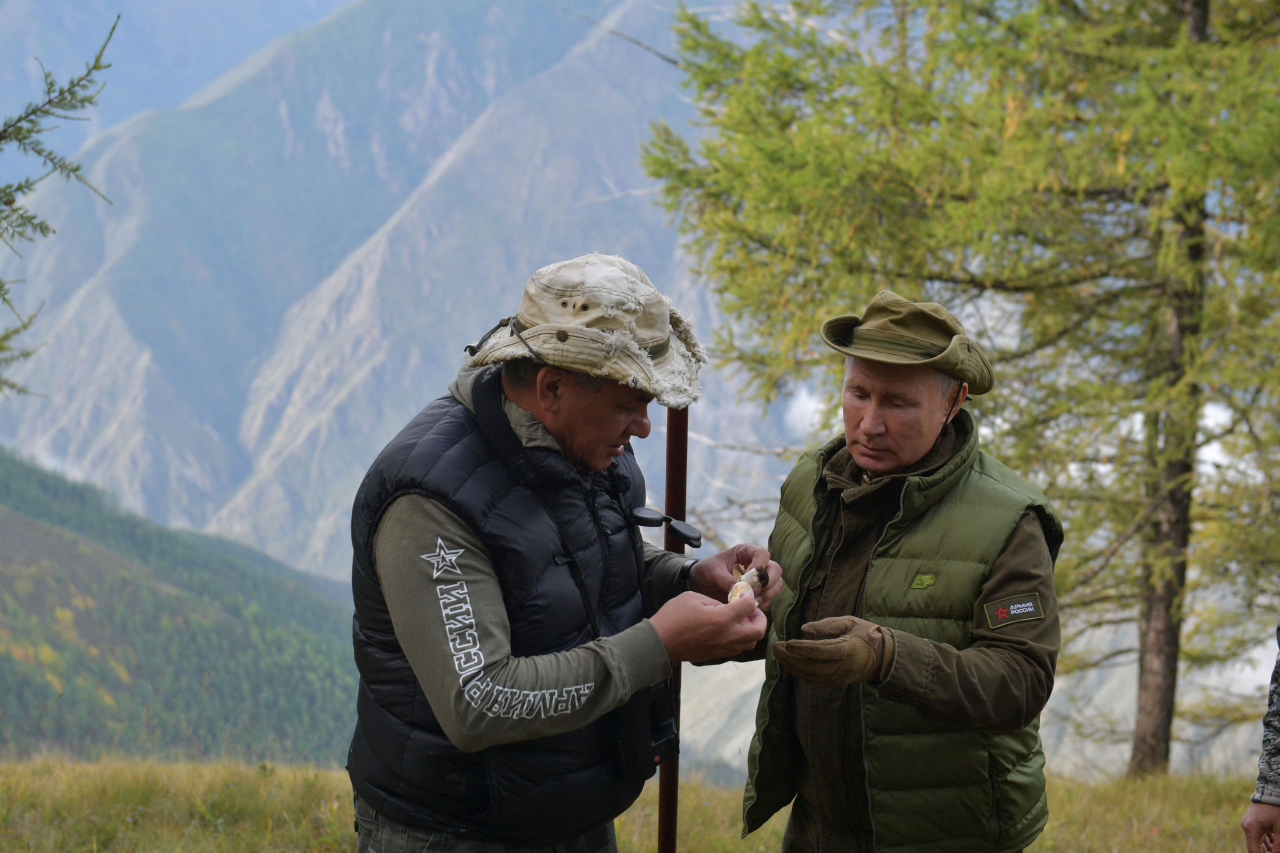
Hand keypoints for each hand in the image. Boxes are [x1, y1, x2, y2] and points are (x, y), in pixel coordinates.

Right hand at [649, 591, 766, 663]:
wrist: (660, 641)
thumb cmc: (674, 616)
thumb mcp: (694, 597)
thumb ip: (716, 601)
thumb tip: (729, 606)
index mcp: (722, 619)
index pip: (750, 606)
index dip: (749, 597)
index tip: (743, 594)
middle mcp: (727, 636)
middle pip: (758, 630)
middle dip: (759, 618)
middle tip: (750, 610)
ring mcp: (723, 648)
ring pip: (750, 642)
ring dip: (751, 630)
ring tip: (741, 620)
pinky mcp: (717, 655)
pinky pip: (738, 648)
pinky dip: (741, 638)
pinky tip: (730, 629)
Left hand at [689, 543, 782, 609]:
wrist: (701, 584)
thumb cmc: (706, 571)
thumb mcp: (712, 572)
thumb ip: (725, 579)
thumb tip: (740, 590)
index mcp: (745, 552)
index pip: (762, 554)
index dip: (759, 566)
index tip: (748, 578)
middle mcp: (756, 564)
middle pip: (775, 569)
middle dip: (768, 582)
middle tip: (754, 592)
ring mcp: (759, 579)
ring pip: (776, 584)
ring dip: (767, 594)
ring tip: (752, 602)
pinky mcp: (758, 593)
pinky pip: (769, 599)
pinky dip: (763, 604)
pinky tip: (750, 608)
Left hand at [772, 615, 889, 687]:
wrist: (882, 657)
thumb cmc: (865, 634)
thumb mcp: (850, 622)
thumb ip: (827, 625)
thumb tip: (804, 628)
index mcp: (848, 650)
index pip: (821, 652)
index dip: (802, 649)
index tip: (787, 643)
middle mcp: (842, 667)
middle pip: (812, 667)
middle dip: (791, 658)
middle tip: (776, 647)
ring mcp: (839, 678)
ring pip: (811, 676)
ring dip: (792, 667)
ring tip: (779, 655)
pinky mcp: (836, 683)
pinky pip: (814, 682)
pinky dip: (800, 674)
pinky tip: (790, 664)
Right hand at [1243, 801, 1279, 852]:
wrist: (1273, 790)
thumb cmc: (1278, 809)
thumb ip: (1278, 846)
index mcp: (1250, 829)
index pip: (1254, 852)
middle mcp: (1246, 826)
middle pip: (1255, 848)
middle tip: (1276, 852)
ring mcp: (1248, 823)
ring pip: (1257, 842)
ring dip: (1267, 849)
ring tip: (1277, 849)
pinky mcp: (1252, 821)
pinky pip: (1258, 835)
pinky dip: (1267, 842)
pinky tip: (1275, 845)